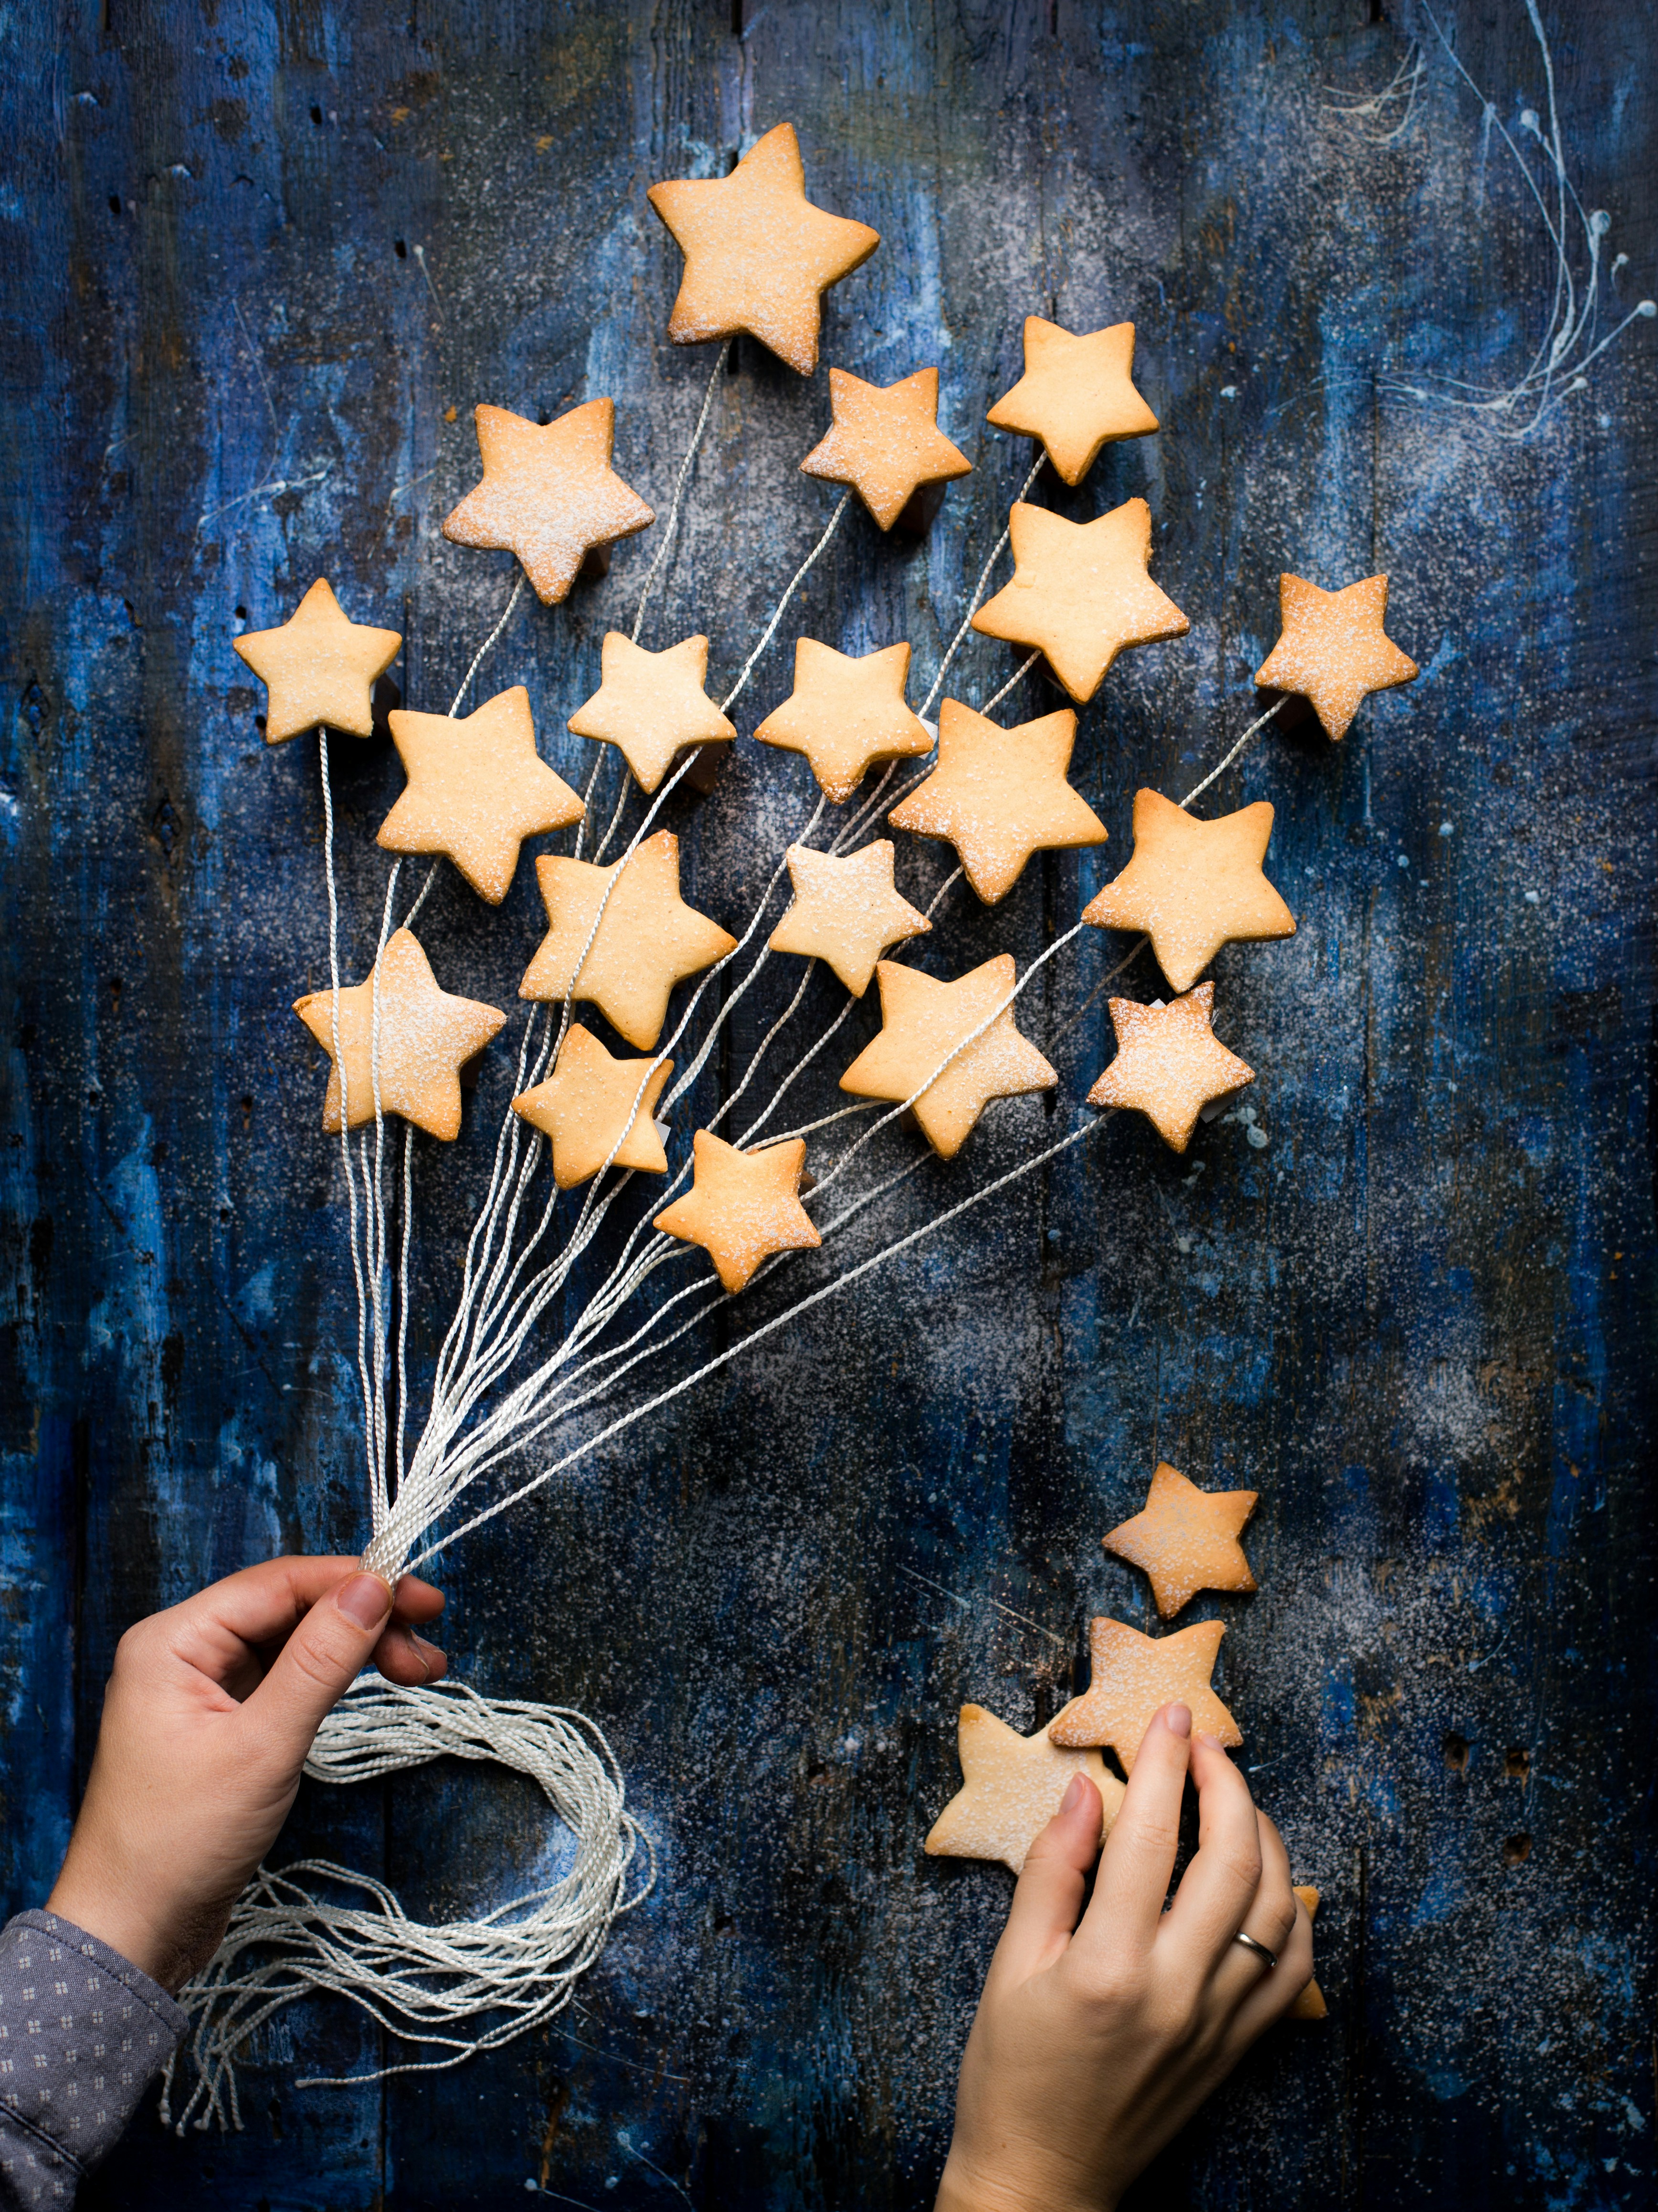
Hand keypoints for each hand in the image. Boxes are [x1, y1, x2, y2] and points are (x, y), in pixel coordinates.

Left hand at [46, 1557, 446, 1992]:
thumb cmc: (179, 1842)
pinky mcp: (221, 1724)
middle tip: (430, 1647)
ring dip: (357, 1651)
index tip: (423, 1599)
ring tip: (420, 1670)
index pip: (279, 1583)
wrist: (132, 1934)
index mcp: (173, 1641)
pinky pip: (286, 1679)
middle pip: (291, 1608)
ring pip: (295, 1643)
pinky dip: (334, 1681)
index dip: (355, 1582)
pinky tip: (374, 1686)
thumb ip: (320, 1661)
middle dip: (364, 1621)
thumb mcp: (263, 1746)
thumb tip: (372, 1588)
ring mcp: (202, 1689)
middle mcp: (184, 1652)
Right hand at [936, 1703, 1313, 2211]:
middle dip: (1223, 1783)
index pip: (1148, 1836)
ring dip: (1264, 1836)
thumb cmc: (1012, 2074)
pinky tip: (1267, 1877)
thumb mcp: (1011, 1967)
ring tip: (1233, 1798)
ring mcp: (1215, 2025)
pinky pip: (1293, 1969)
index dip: (1161, 1763)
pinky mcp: (1236, 2050)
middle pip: (1229, 1860)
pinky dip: (1292, 1909)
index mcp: (1106, 1967)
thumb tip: (1088, 1791)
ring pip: (1275, 1906)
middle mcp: (1174, 1993)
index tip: (1165, 1717)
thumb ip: (1052, 1872)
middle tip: (1202, 1743)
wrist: (1042, 2181)